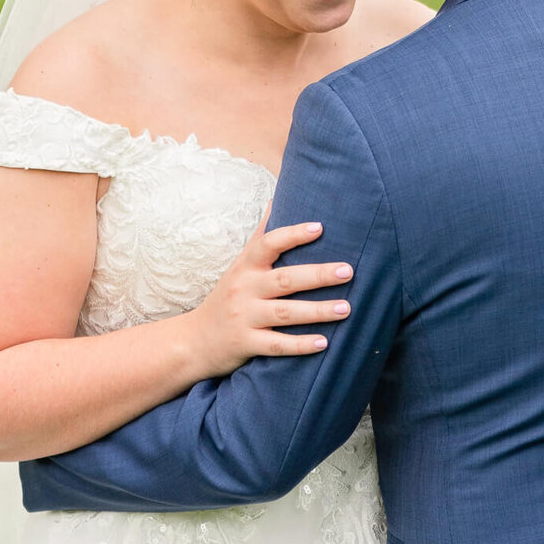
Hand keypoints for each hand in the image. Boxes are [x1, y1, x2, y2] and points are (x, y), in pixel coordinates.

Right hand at [184, 205, 353, 376]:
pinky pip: (277, 345)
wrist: (195, 341)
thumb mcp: (239, 264)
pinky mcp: (246, 344)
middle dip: (318, 275)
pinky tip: (324, 343)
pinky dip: (300, 345)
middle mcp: (244, 289)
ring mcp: (245, 317)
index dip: (293, 235)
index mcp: (246, 266)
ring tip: (346, 308)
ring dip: (317, 311)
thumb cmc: (228, 296)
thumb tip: (277, 197)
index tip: (320, 227)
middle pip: (285, 280)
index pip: (268, 244)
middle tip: (348, 271)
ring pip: (285, 313)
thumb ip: (261, 235)